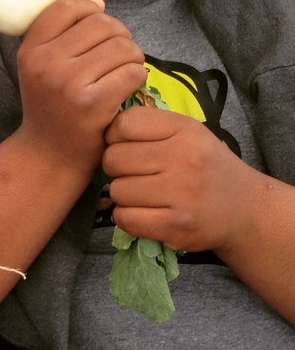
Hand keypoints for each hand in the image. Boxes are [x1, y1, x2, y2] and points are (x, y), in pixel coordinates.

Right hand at [16, 0, 146, 175]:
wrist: (49, 154)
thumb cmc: (50, 106)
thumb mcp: (41, 67)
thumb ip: (64, 34)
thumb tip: (99, 3)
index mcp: (31, 50)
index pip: (69, 7)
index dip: (91, 11)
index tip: (96, 31)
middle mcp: (46, 63)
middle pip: (102, 23)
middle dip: (119, 35)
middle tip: (116, 55)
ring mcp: (69, 83)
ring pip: (123, 46)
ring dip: (132, 56)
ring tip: (122, 70)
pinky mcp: (94, 103)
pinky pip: (133, 71)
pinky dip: (137, 77)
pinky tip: (126, 87)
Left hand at [103, 105, 254, 252]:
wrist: (247, 210)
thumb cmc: (207, 168)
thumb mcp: (188, 135)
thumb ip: (151, 128)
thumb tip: (103, 131)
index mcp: (185, 130)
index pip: (125, 123)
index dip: (114, 136)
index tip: (126, 147)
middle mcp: (185, 158)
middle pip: (114, 159)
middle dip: (116, 169)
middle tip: (134, 175)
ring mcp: (182, 194)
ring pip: (117, 190)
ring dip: (123, 196)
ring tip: (144, 195)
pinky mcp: (177, 225)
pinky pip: (125, 218)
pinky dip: (127, 217)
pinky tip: (144, 213)